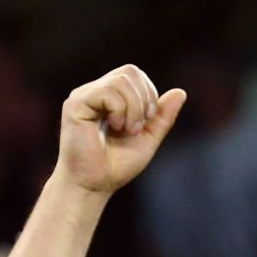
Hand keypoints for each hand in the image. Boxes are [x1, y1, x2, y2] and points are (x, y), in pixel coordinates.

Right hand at [53, 65, 185, 194]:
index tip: (146, 121)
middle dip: (144, 100)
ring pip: (121, 81)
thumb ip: (162, 117)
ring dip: (133, 109)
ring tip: (126, 131)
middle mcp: (94, 92)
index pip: (134, 74)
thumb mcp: (148, 138)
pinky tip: (114, 128)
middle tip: (137, 128)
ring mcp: (83, 96)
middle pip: (130, 72)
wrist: (93, 185)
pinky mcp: (75, 104)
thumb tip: (181, 92)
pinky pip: (107, 92)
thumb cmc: (116, 166)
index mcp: (109, 97)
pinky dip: (120, 111)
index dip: (148, 93)